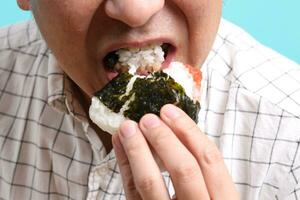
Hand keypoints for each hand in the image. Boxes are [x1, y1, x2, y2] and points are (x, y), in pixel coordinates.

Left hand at [112, 104, 238, 199]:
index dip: (189, 131)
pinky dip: (124, 165)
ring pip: (151, 184)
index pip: (210, 160)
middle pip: (184, 170)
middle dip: (164, 139)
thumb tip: (175, 127)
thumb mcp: (212, 193)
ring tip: (126, 127)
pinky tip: (120, 145)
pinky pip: (132, 192)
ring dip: (137, 150)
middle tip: (148, 118)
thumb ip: (200, 168)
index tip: (170, 111)